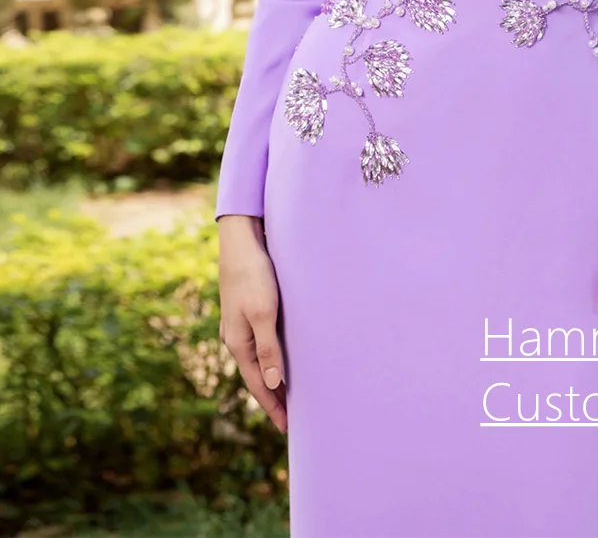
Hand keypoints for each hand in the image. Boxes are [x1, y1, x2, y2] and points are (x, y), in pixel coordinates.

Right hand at [217, 214, 287, 432]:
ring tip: (286, 392)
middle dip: (271, 397)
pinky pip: (260, 342)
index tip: (287, 427)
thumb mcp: (263, 313)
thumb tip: (274, 384)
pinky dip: (270, 356)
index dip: (272, 406)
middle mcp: (236, 337)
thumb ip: (268, 349)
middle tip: (289, 418)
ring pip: (257, 359)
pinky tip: (280, 354)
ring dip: (271, 377)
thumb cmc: (254, 275)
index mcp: (239, 343)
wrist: (241, 241)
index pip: (258, 384)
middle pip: (256, 375)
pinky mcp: (247, 309)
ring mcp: (239, 323)